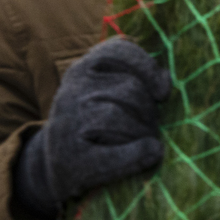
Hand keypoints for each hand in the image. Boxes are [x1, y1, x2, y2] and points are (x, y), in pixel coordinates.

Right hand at [14, 39, 171, 217]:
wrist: (55, 168)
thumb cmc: (95, 125)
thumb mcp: (107, 93)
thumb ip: (134, 79)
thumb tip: (165, 79)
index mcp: (82, 70)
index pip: (117, 52)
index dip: (147, 67)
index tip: (162, 91)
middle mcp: (70, 92)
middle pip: (129, 89)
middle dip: (149, 109)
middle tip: (153, 126)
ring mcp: (66, 125)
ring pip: (119, 117)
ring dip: (142, 131)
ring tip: (148, 140)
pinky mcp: (68, 160)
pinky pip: (111, 154)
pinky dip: (137, 153)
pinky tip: (153, 152)